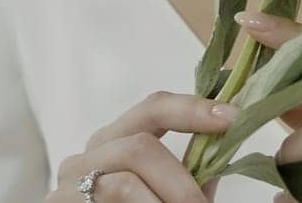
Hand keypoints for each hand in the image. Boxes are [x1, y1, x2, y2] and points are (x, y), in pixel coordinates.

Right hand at [49, 91, 236, 202]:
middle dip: (180, 184)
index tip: (233, 118)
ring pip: (126, 183)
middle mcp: (88, 154)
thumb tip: (225, 148)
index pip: (154, 108)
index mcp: (116, 141)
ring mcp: (68, 181)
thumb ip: (188, 173)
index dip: (193, 108)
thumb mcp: (164, 194)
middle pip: (140, 146)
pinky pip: (110, 201)